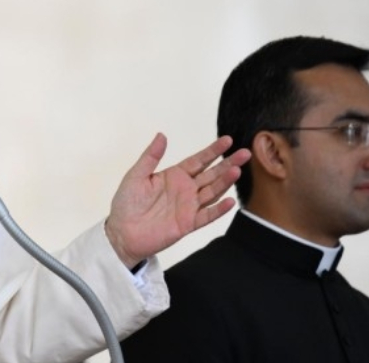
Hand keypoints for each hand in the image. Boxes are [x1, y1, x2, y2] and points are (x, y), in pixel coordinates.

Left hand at [105, 133, 248, 268]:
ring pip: (212, 192)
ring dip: (225, 183)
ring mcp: (189, 207)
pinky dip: (219, 210)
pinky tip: (230, 201)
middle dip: (228, 163)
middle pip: (211, 174)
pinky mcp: (188, 224)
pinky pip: (206, 216)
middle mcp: (185, 189)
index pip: (198, 160)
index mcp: (174, 175)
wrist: (122, 233)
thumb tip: (161, 135)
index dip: (213, 151)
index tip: (228, 140)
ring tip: (237, 171)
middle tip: (245, 153)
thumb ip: (150, 157)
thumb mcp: (136, 175)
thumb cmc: (126, 203)